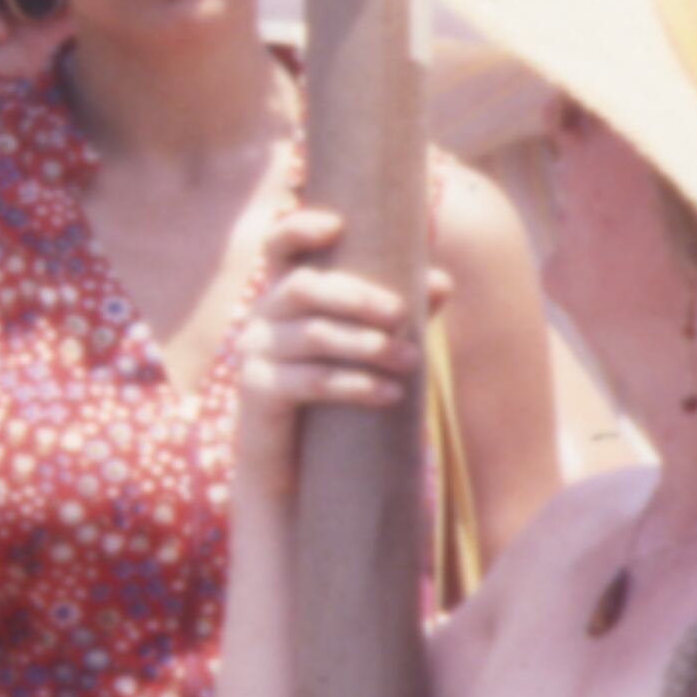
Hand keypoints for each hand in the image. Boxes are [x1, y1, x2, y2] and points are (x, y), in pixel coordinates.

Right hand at [232, 213, 416, 494]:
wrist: (293, 471)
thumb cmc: (331, 399)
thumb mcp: (365, 349)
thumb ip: (396, 313)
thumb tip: (442, 281)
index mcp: (284, 296)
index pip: (279, 247)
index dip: (299, 229)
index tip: (338, 225)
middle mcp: (261, 318)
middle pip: (304, 288)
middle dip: (357, 296)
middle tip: (401, 313)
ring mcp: (254, 354)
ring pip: (314, 335)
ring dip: (368, 346)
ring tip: (410, 360)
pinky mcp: (258, 393)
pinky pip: (311, 380)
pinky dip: (357, 385)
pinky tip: (392, 394)